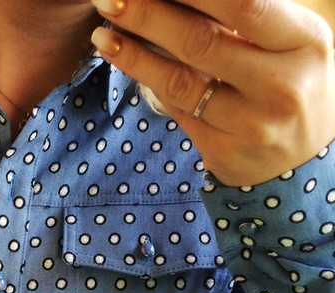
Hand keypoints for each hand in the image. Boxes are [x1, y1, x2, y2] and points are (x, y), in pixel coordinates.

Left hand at [90, 0, 334, 185]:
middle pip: (200, 42)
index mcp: (304, 42)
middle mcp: (281, 85)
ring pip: (180, 82)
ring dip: (134, 55)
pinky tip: (125, 61)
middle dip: (148, 16)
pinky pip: (178, 109)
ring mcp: (251, 124)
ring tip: (102, 34)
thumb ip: (245, 17)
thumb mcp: (287, 42)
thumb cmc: (288, 82)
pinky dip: (148, 81)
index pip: (242, 6)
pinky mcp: (224, 151)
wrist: (301, 162)